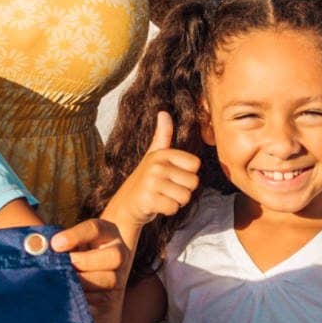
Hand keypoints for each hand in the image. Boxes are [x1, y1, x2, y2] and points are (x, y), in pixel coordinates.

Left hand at [47, 216, 130, 322]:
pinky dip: (84, 298)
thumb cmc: (71, 251)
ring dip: (83, 282)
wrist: (84, 271)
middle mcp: (119, 252)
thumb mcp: (68, 242)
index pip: (95, 228)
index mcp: (107, 232)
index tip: (55, 244)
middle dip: (84, 262)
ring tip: (63, 282)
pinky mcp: (112, 296)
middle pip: (114, 256)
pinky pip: (102, 299)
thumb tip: (36, 247)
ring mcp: (119, 275)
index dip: (75, 236)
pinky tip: (68, 295)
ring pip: (110, 280)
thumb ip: (56, 243)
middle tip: (64, 266)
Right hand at [103, 112, 199, 243]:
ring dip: (177, 201)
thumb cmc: (146, 179)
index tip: (173, 175)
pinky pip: (174, 208)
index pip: (195, 165)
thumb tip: (163, 112)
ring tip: (163, 197)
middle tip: (167, 189)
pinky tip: (157, 205)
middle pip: (193, 182)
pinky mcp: (148, 200)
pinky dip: (168, 210)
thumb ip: (163, 135)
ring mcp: (151, 183)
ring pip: (185, 197)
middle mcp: (156, 165)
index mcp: (162, 154)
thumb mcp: (154, 155)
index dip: (187, 173)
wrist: (126, 204)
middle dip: (183, 190)